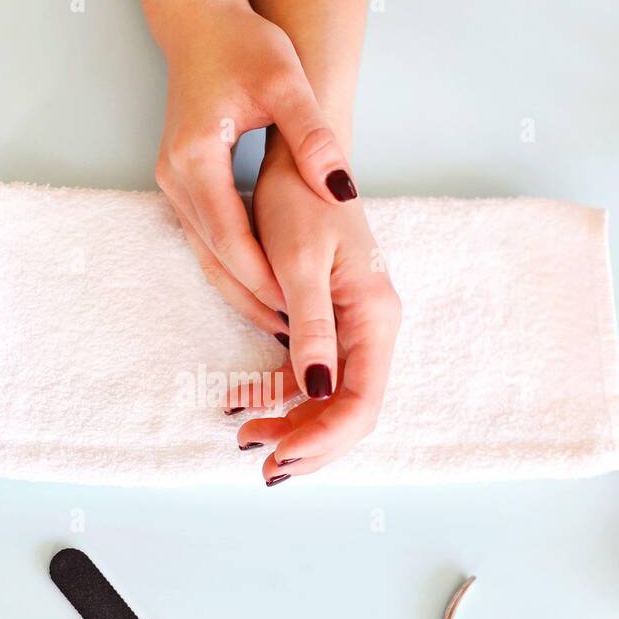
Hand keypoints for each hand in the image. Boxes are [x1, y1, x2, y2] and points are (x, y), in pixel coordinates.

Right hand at [153, 2, 358, 334]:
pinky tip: (269, 288)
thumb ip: (314, 137)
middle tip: (297, 335)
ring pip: (206, 256)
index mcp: (195, 157)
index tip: (298, 309)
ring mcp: (172, 185)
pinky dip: (236, 268)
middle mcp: (175, 178)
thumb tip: (342, 188)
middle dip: (256, 297)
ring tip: (288, 324)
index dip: (264, 277)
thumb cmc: (244, 46)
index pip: (230, 236)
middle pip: (215, 257)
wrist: (202, 25)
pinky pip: (206, 241)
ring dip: (245, 289)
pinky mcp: (180, 186)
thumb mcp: (286, 83)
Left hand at [233, 133, 400, 483]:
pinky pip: (313, 376)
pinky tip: (244, 400)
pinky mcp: (329, 324)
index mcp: (374, 318)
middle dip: (307, 443)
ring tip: (244, 433)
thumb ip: (313, 329)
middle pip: (351, 412)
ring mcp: (352, 329)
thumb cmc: (301, 200)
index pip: (361, 403)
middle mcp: (371, 329)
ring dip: (291, 425)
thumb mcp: (298, 263)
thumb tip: (320, 391)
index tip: (278, 455)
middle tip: (258, 460)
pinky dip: (281, 395)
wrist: (300, 158)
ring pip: (331, 401)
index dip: (323, 439)